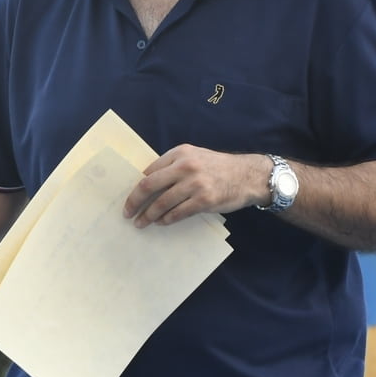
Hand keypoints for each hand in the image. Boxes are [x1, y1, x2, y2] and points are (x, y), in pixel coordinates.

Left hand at [124, 146, 268, 227]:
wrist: (249, 176)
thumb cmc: (218, 168)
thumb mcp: (195, 157)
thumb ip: (173, 166)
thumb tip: (147, 182)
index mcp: (180, 153)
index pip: (149, 171)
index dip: (136, 186)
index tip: (129, 197)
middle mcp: (186, 166)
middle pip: (149, 186)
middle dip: (134, 202)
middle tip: (127, 213)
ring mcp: (195, 183)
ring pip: (161, 203)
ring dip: (148, 215)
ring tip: (141, 223)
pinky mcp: (204, 200)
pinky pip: (177, 213)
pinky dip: (166, 219)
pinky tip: (161, 222)